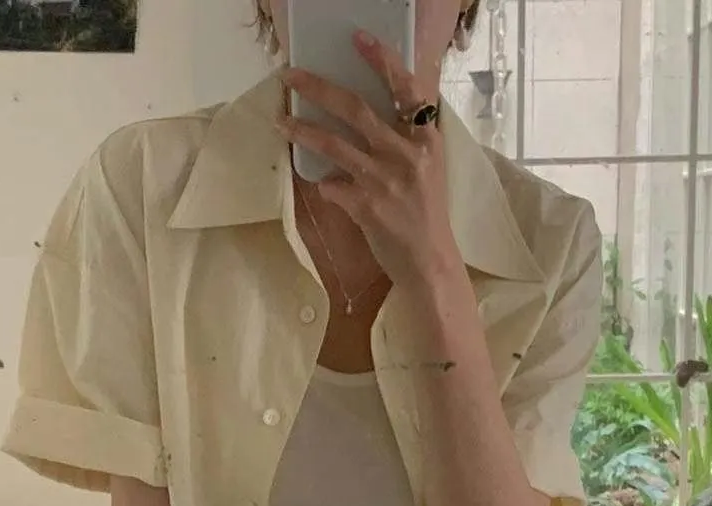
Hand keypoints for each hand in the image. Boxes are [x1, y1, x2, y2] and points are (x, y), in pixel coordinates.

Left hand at [278, 32, 461, 291]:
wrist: (431, 262)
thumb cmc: (427, 215)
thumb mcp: (429, 168)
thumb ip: (406, 140)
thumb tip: (369, 116)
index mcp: (426, 139)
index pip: (404, 88)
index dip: (381, 60)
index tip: (358, 39)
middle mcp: (406, 154)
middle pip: (355, 108)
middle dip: (317, 88)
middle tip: (291, 76)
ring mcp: (384, 180)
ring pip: (334, 144)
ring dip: (302, 130)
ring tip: (281, 121)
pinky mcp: (366, 207)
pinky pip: (332, 186)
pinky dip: (323, 183)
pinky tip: (320, 182)